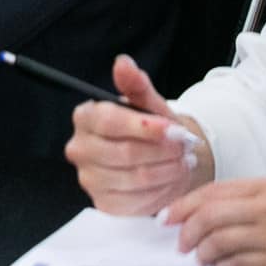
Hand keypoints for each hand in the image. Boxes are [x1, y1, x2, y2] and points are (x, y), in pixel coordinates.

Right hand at [64, 53, 210, 214]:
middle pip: (124, 153)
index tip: (173, 129)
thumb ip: (135, 84)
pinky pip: (137, 200)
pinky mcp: (104, 202)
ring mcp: (89, 178)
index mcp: (85, 117)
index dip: (144, 127)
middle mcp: (79, 147)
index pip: (108, 121)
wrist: (160, 158)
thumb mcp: (149, 103)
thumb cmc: (152, 128)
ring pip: (135, 177)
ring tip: (183, 162)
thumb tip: (123, 63)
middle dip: (162, 151)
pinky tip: (171, 179)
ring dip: (167, 171)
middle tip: (185, 147)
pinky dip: (162, 191)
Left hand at [167, 179, 265, 265]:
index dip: (183, 205)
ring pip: (221, 240)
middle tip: (182, 244)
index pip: (212, 192)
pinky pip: (240, 263)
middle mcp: (265, 209)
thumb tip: (193, 214)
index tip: (166, 217)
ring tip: (201, 257)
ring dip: (203, 252)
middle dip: (188, 231)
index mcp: (261, 188)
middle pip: (211, 215)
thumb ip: (237, 202)